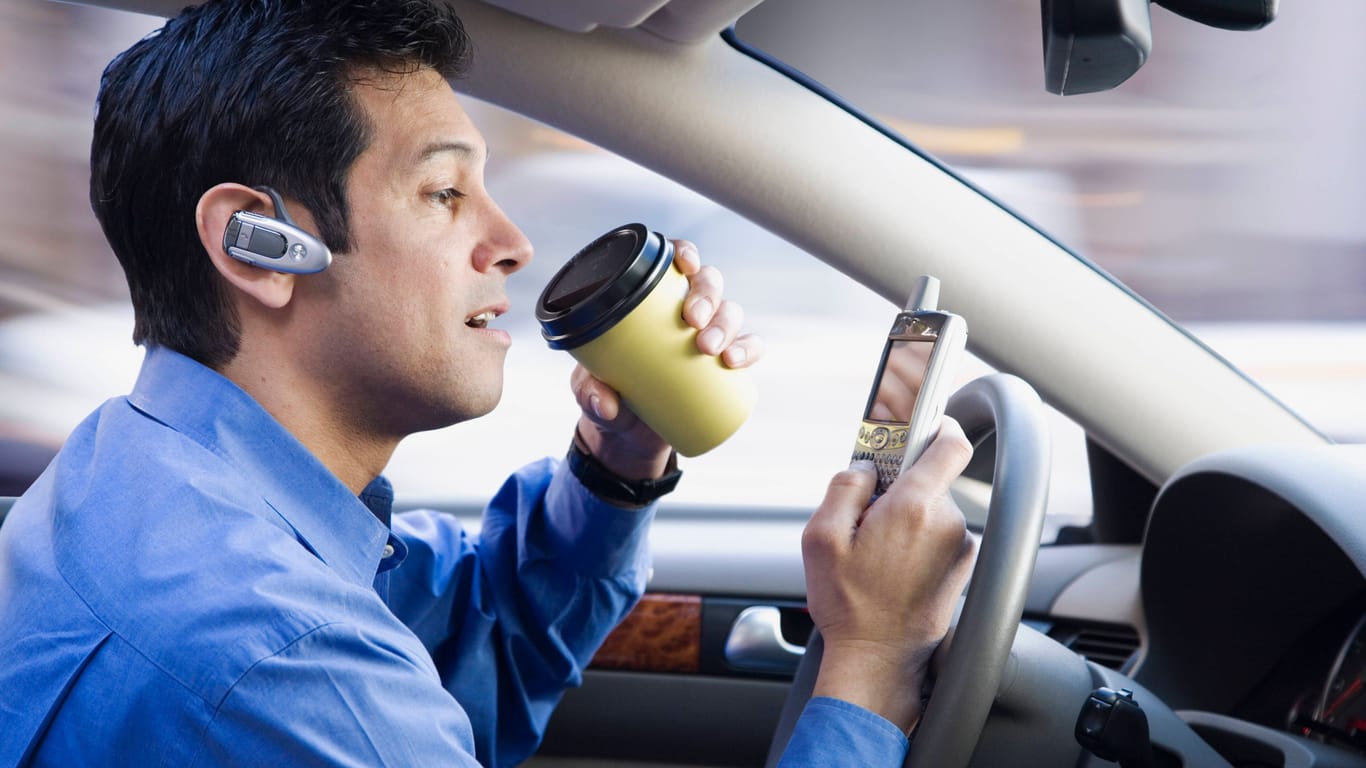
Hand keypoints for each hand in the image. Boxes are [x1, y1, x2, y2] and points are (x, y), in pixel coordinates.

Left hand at [571, 239, 762, 478]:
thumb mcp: (587, 389)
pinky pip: (747, 347)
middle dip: (706, 296)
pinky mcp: (722, 363)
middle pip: (707, 283)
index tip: (685, 266)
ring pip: (729, 312)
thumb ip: (589, 392)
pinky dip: (748, 349)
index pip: (673, 262)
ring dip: (725, 324)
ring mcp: (706, 334)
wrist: (627, 433)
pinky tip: (736, 361)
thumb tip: (606, 404)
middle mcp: (683, 308)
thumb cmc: (606, 392)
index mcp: (651, 298)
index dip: (685, 253)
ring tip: (710, 350)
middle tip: (692, 322)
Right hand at [801, 417, 976, 731]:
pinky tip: (890, 568)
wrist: (880, 661)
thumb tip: (861, 467)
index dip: (937, 425)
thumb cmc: (849, 605)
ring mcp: (959, 548)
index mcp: (913, 508)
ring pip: (931, 509)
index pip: (948, 444)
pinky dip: (916, 542)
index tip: (921, 422)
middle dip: (898, 487)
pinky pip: (938, 536)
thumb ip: (842, 488)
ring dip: (905, 519)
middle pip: (929, 479)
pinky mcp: (962, 568)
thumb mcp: (821, 539)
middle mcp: (947, 524)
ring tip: (876, 553)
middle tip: (867, 516)